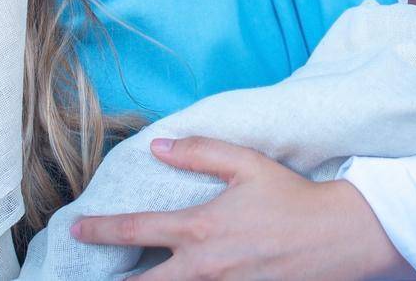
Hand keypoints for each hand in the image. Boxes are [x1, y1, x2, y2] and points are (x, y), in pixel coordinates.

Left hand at [70, 136, 408, 280]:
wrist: (338, 237)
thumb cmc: (292, 198)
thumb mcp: (246, 163)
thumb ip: (200, 152)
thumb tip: (159, 147)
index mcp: (199, 228)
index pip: (135, 230)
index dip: (100, 230)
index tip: (77, 228)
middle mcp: (203, 268)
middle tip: (90, 278)